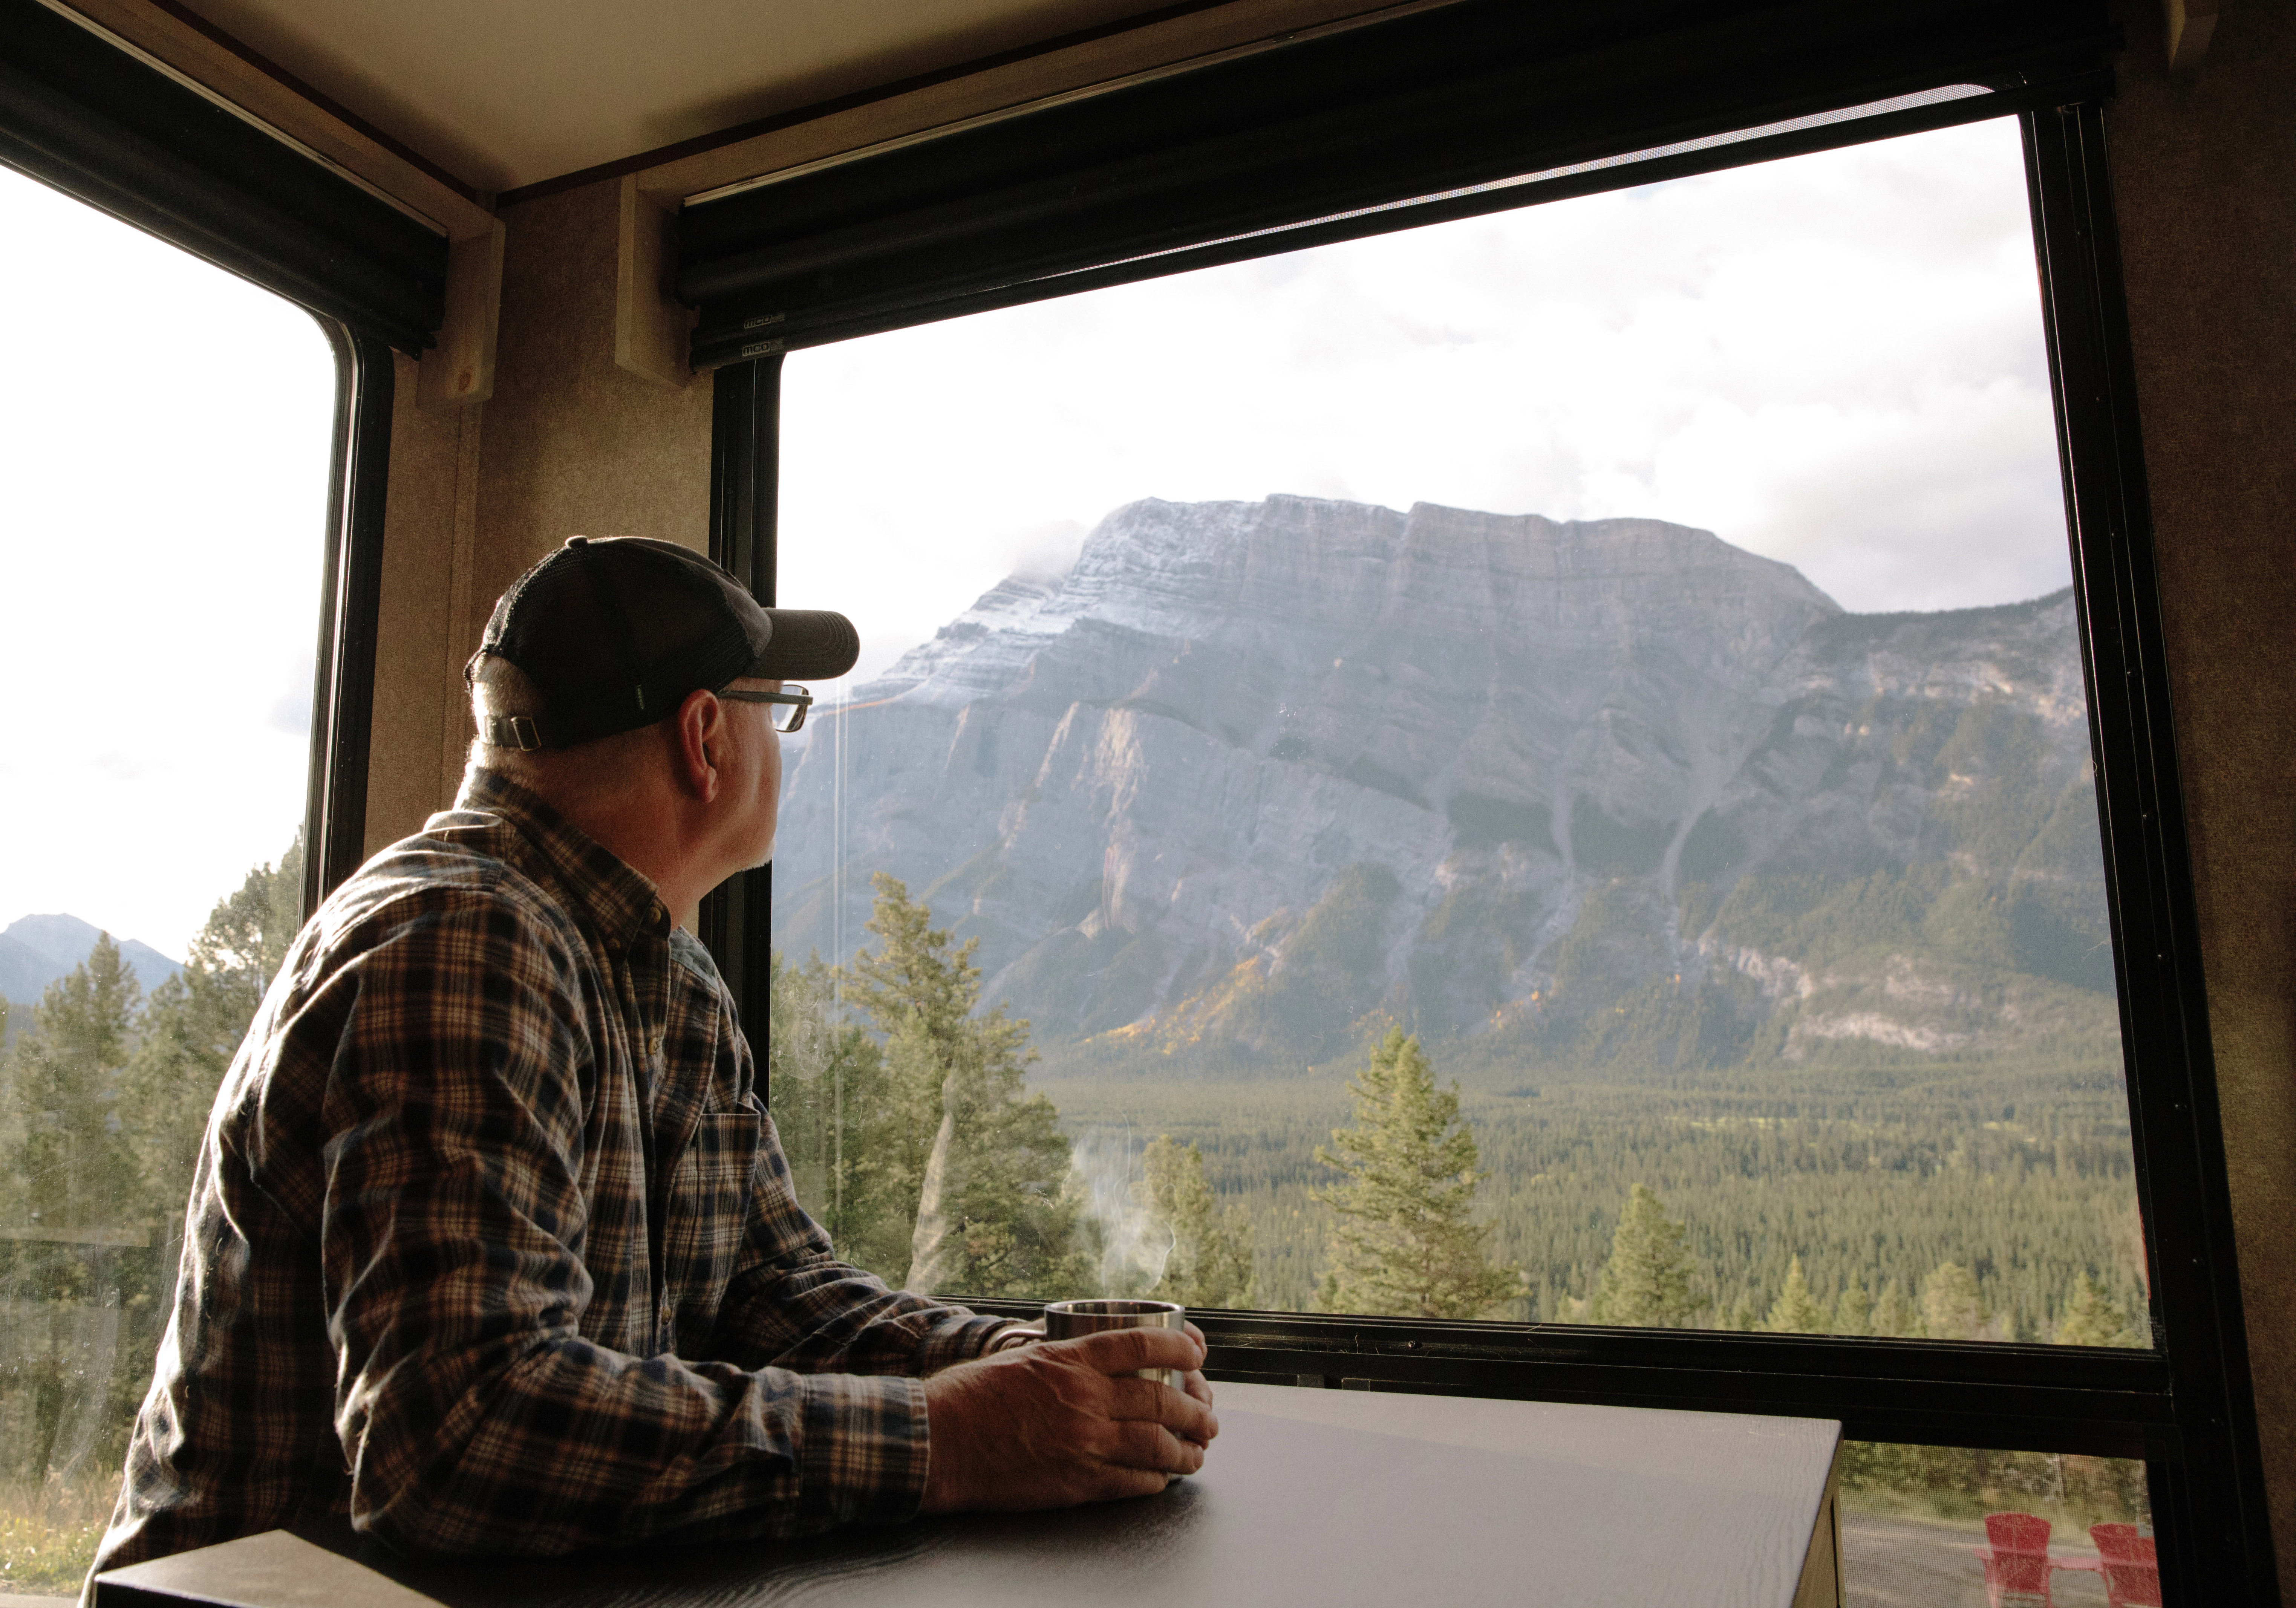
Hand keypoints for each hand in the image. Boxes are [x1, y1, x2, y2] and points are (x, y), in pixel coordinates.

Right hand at [920, 1325, 1219, 1511]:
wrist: (935, 1443)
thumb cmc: (968, 1398)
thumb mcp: (1022, 1358)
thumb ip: (1062, 1359)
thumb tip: (1090, 1355)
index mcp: (1071, 1360)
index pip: (1143, 1346)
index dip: (1181, 1349)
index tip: (1198, 1355)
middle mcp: (1085, 1399)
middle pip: (1162, 1400)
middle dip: (1197, 1410)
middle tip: (1208, 1417)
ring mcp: (1084, 1443)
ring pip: (1157, 1445)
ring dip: (1186, 1450)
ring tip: (1197, 1453)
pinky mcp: (1076, 1482)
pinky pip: (1133, 1482)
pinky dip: (1156, 1480)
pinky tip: (1162, 1479)